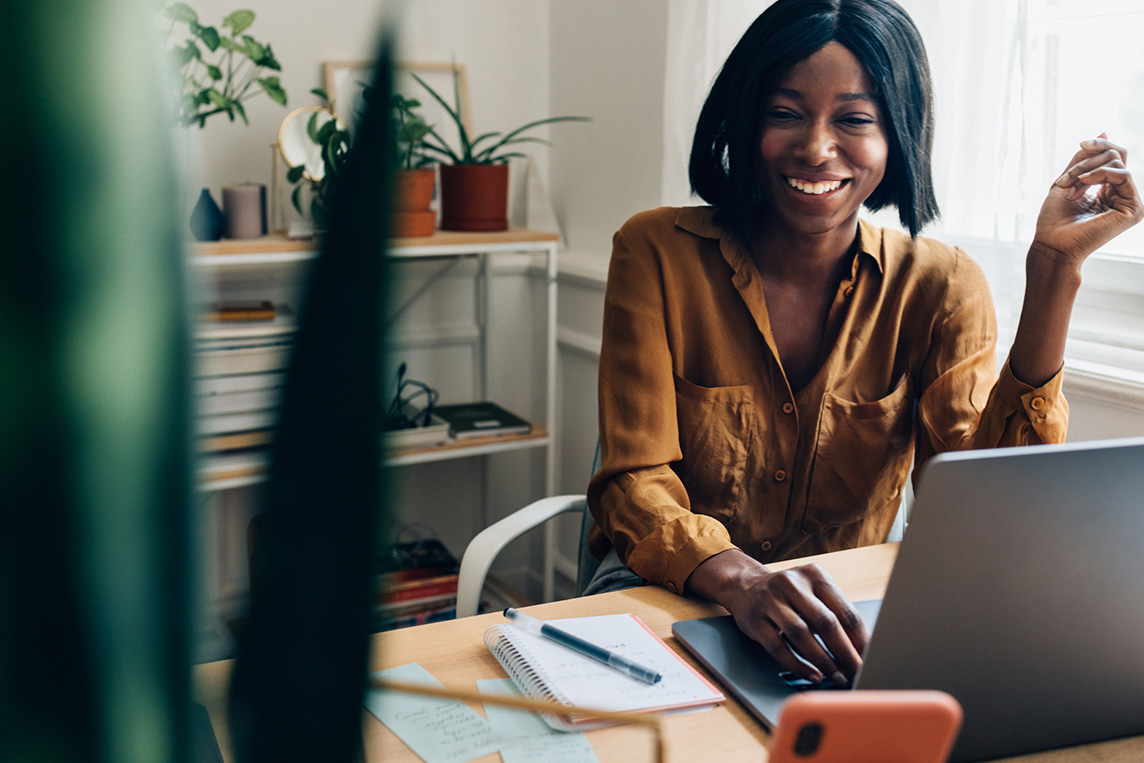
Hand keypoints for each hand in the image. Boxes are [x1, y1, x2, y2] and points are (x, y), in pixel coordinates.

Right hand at [687, 550, 868, 683]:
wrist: (744, 586)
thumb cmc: (788, 595)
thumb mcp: (812, 593)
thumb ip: (834, 614)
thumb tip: (862, 649)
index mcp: (814, 575)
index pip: (844, 610)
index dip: (860, 638)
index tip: (870, 658)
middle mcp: (792, 583)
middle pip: (825, 622)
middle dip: (844, 652)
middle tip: (856, 672)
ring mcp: (770, 601)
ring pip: (801, 634)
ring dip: (822, 660)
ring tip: (836, 676)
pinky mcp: (755, 620)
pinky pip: (778, 647)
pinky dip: (798, 664)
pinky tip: (812, 674)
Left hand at [1033, 134, 1142, 267]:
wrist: (1052, 244)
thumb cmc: (1054, 219)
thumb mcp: (1068, 179)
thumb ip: (1085, 158)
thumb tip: (1104, 131)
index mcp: (1108, 190)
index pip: (1114, 156)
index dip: (1098, 146)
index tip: (1081, 145)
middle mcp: (1122, 195)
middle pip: (1116, 156)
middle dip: (1086, 162)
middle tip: (1064, 179)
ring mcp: (1129, 202)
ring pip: (1117, 164)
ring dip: (1086, 171)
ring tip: (1068, 187)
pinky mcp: (1133, 209)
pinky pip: (1122, 175)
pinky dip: (1099, 175)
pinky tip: (1082, 184)